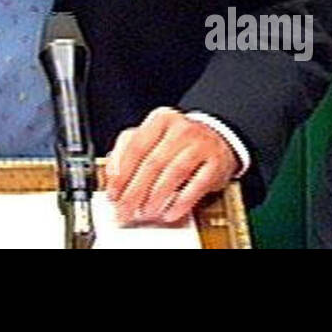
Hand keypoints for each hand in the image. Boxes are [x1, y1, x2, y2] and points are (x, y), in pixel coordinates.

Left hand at [104, 107, 237, 225]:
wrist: (218, 137)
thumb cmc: (179, 141)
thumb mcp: (152, 137)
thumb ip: (128, 150)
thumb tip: (113, 174)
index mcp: (160, 119)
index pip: (135, 146)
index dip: (122, 173)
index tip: (113, 194)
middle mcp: (181, 129)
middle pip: (152, 163)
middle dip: (135, 192)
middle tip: (126, 210)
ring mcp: (200, 144)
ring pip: (173, 173)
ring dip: (156, 198)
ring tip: (146, 212)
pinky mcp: (216, 163)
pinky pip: (196, 185)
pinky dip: (181, 202)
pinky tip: (170, 213)